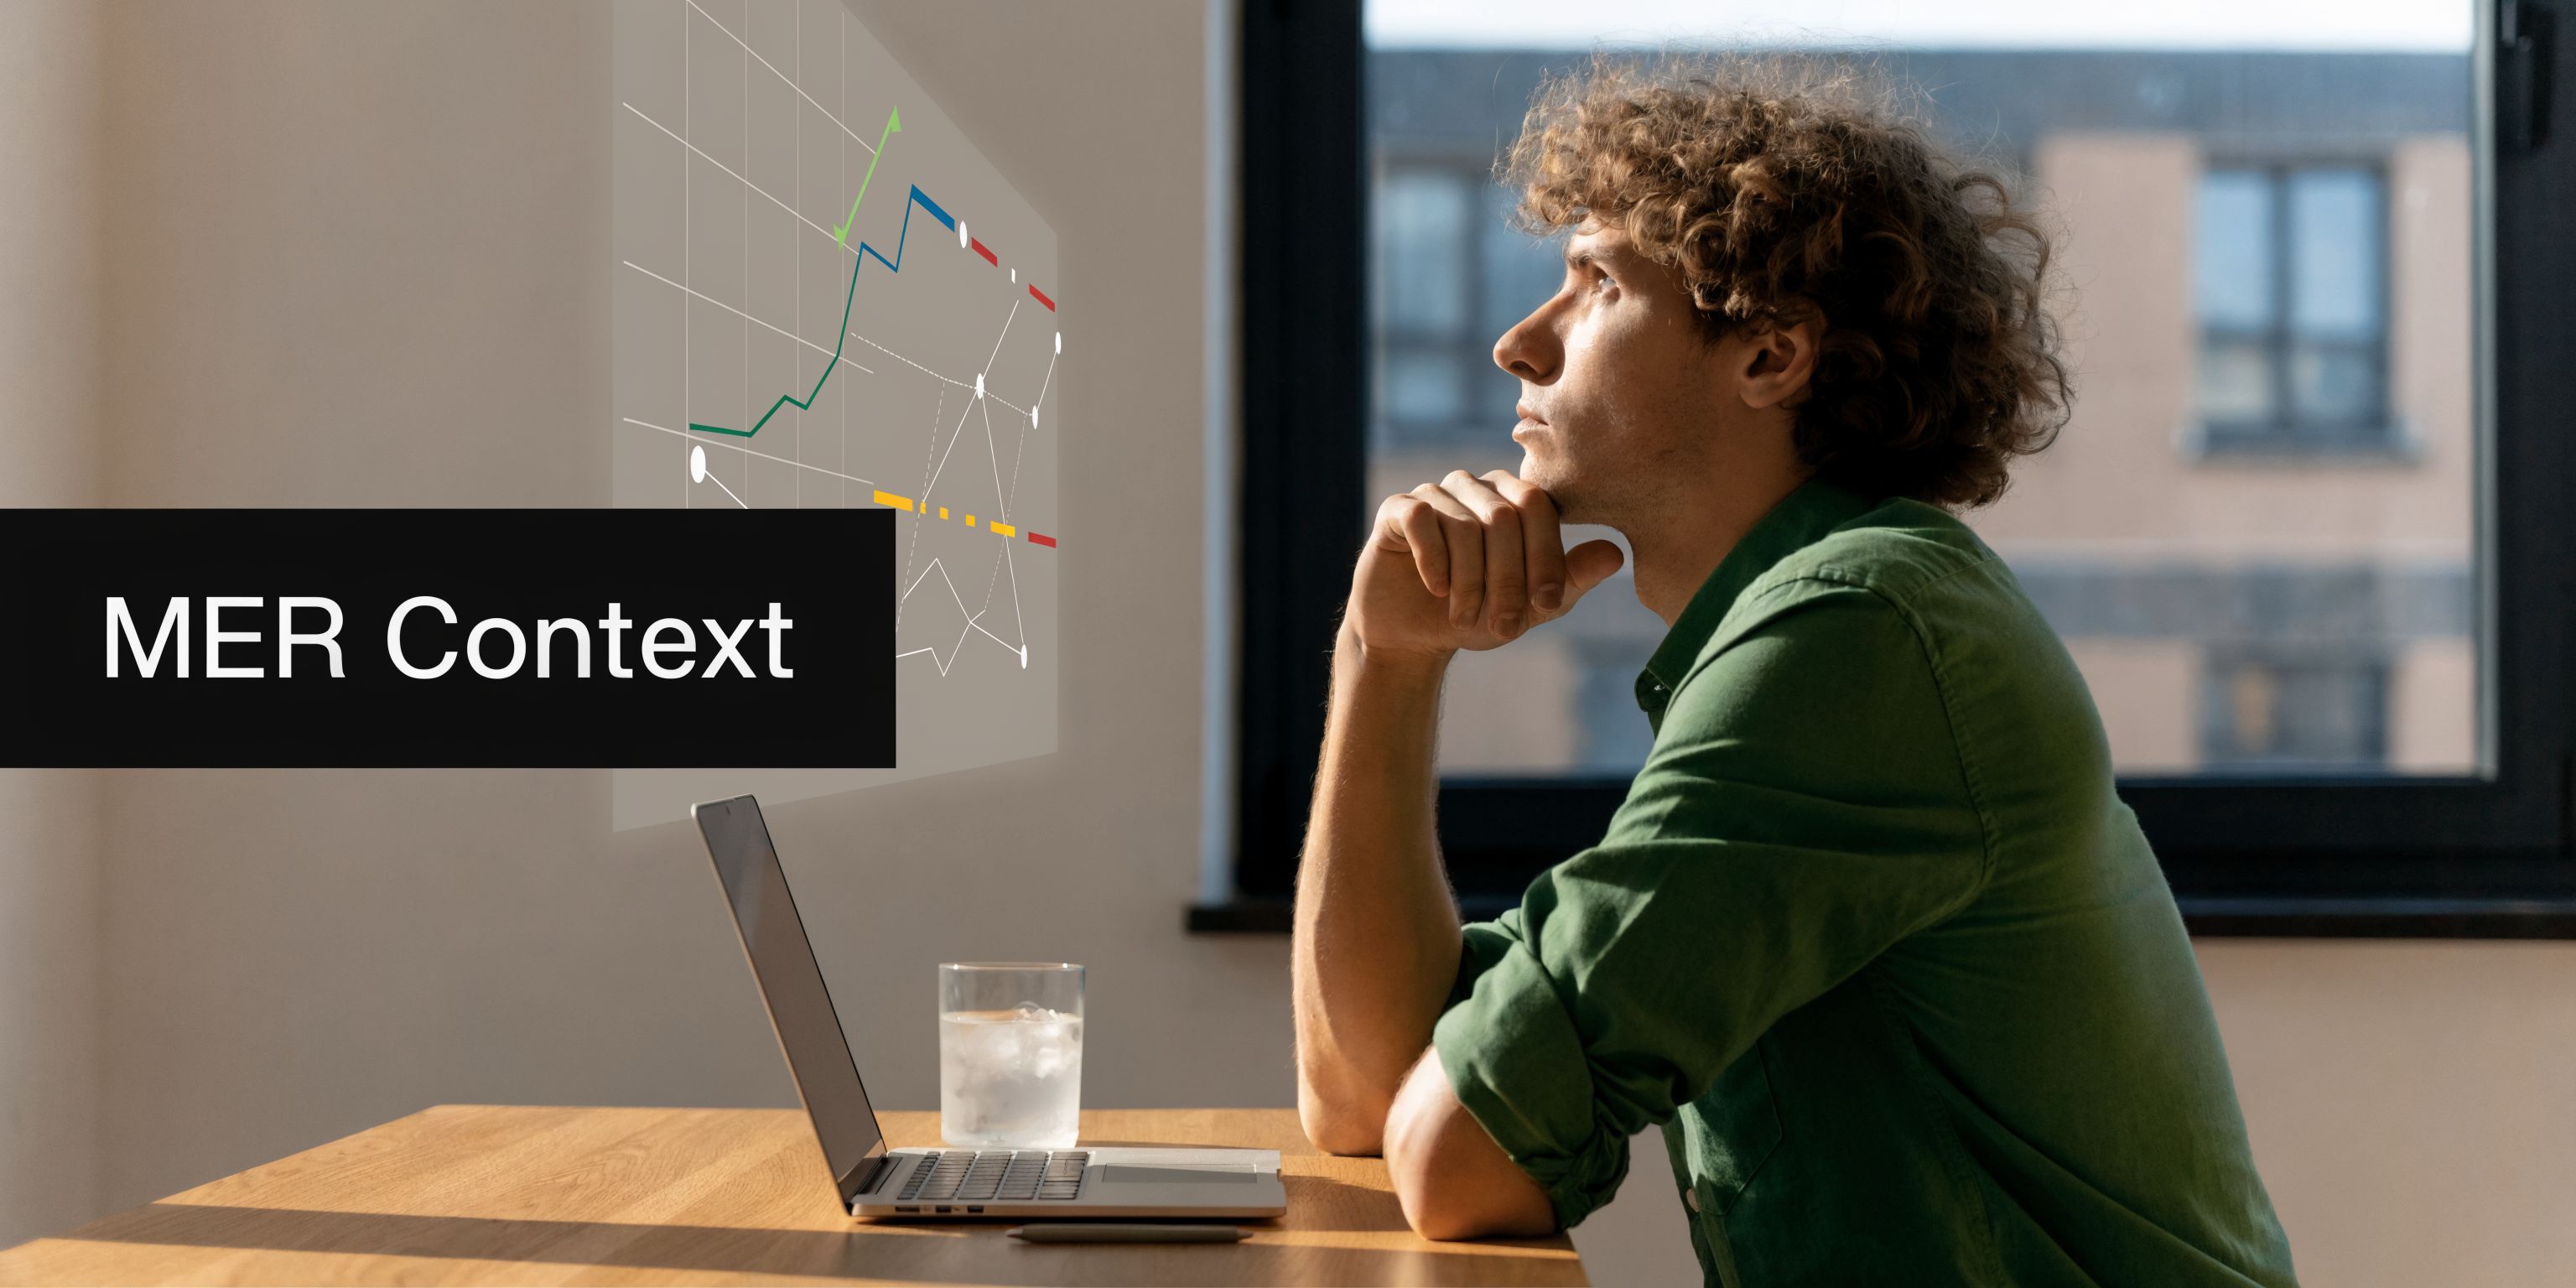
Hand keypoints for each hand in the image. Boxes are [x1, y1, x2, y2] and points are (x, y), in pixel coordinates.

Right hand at [1344, 469, 1624, 662]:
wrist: (1414, 635)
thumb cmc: (1478, 614)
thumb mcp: (1531, 606)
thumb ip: (1570, 580)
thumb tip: (1616, 554)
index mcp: (1515, 499)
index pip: (1540, 508)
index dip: (1546, 556)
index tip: (1547, 604)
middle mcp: (1477, 487)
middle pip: (1504, 518)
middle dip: (1508, 578)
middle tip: (1505, 625)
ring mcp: (1436, 493)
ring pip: (1464, 525)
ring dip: (1470, 581)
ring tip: (1465, 617)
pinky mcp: (1398, 509)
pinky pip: (1421, 520)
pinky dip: (1433, 561)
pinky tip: (1437, 589)